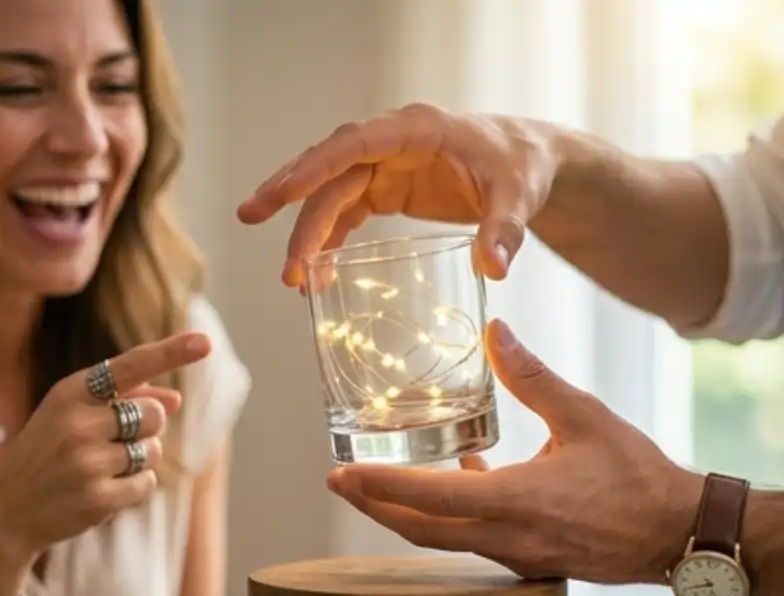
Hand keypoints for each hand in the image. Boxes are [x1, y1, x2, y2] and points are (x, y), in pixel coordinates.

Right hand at [0, 332, 212, 573]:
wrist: (5, 513)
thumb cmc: (47, 454)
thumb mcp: (71, 415)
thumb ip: (123, 400)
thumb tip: (176, 400)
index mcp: (69, 393)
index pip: (129, 366)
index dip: (170, 353)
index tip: (205, 341)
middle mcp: (77, 423)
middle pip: (153, 415)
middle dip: (146, 428)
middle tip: (110, 442)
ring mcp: (87, 462)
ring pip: (153, 451)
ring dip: (138, 461)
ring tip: (99, 469)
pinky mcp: (98, 498)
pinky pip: (147, 483)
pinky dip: (133, 488)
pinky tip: (101, 492)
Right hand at [236, 103, 559, 286]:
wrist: (532, 164)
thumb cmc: (524, 167)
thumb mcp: (520, 196)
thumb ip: (504, 230)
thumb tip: (492, 268)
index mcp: (417, 129)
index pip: (354, 142)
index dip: (315, 164)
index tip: (281, 190)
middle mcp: (393, 143)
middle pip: (331, 168)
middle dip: (290, 195)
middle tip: (251, 219)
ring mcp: (387, 166)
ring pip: (332, 193)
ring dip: (308, 231)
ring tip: (291, 277)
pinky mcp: (389, 188)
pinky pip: (348, 212)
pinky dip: (330, 240)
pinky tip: (316, 273)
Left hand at [325, 319, 703, 583]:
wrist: (677, 533)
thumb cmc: (637, 478)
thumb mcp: (583, 416)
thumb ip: (532, 377)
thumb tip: (496, 333)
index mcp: (517, 501)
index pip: (428, 498)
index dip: (378, 487)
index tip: (340, 474)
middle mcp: (508, 536)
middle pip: (421, 529)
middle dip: (375, 506)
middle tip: (341, 481)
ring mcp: (517, 554)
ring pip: (444, 538)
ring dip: (407, 513)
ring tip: (381, 482)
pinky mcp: (529, 558)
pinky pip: (474, 538)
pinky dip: (450, 515)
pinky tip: (461, 477)